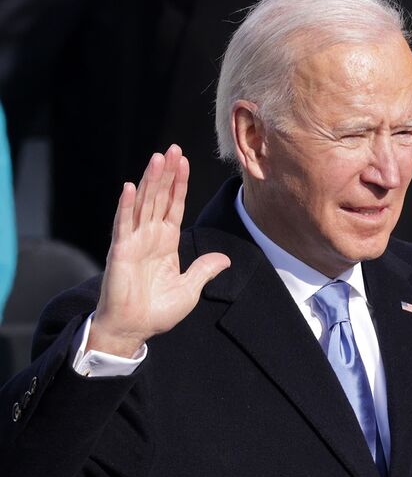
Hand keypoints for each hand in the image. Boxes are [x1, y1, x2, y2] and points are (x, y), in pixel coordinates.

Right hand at [90, 145, 229, 356]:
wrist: (135, 328)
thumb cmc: (158, 311)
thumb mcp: (190, 289)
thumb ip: (205, 270)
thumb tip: (225, 259)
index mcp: (166, 243)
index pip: (174, 206)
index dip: (180, 184)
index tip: (184, 162)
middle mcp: (150, 237)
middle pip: (160, 198)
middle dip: (167, 173)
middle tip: (173, 148)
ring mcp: (134, 241)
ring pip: (144, 204)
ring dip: (150, 181)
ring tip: (157, 158)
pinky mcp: (121, 251)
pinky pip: (124, 224)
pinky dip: (127, 206)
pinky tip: (130, 187)